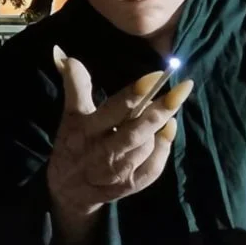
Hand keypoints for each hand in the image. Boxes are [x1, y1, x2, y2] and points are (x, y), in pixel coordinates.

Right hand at [46, 46, 193, 242]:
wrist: (68, 192)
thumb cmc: (74, 143)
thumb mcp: (71, 114)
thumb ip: (74, 84)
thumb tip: (62, 53)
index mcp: (85, 131)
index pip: (112, 111)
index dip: (134, 94)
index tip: (156, 75)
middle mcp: (101, 154)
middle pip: (135, 132)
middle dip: (159, 111)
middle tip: (183, 88)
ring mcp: (117, 172)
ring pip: (146, 147)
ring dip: (159, 127)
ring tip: (167, 108)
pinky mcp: (131, 185)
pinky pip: (154, 167)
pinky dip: (164, 147)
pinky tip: (168, 129)